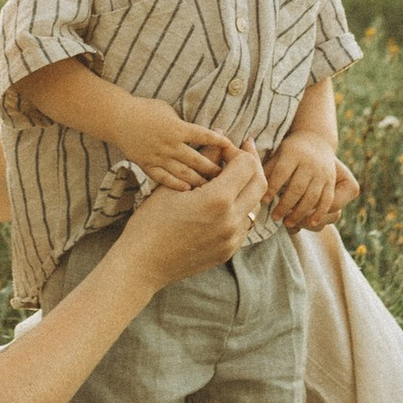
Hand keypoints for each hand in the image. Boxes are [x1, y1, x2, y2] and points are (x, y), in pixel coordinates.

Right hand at [116, 100, 234, 190]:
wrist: (116, 118)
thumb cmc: (146, 109)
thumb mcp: (169, 112)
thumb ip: (185, 127)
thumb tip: (204, 138)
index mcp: (177, 128)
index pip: (204, 136)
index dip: (219, 143)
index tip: (231, 149)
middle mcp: (169, 144)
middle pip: (197, 160)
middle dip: (214, 169)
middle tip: (228, 177)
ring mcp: (158, 157)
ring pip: (184, 173)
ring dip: (199, 180)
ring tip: (212, 188)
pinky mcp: (147, 165)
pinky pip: (164, 179)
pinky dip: (177, 185)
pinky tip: (188, 190)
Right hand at [120, 152, 265, 287]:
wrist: (143, 264)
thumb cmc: (151, 221)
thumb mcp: (174, 185)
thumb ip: (203, 160)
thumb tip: (220, 138)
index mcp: (218, 200)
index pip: (247, 164)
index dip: (238, 151)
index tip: (225, 148)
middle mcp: (232, 220)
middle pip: (260, 183)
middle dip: (251, 164)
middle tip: (239, 153)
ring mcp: (232, 238)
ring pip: (255, 204)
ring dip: (247, 187)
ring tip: (230, 177)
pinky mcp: (229, 251)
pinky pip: (245, 223)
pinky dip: (241, 207)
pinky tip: (224, 201)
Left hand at [266, 136, 356, 230]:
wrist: (316, 139)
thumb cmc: (289, 151)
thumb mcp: (278, 153)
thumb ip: (267, 169)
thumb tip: (255, 185)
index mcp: (293, 153)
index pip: (281, 172)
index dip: (273, 188)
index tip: (263, 201)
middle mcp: (310, 162)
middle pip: (297, 187)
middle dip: (285, 205)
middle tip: (275, 218)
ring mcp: (322, 172)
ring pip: (312, 196)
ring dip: (300, 213)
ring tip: (287, 223)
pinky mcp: (331, 181)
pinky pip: (327, 199)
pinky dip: (319, 213)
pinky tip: (310, 223)